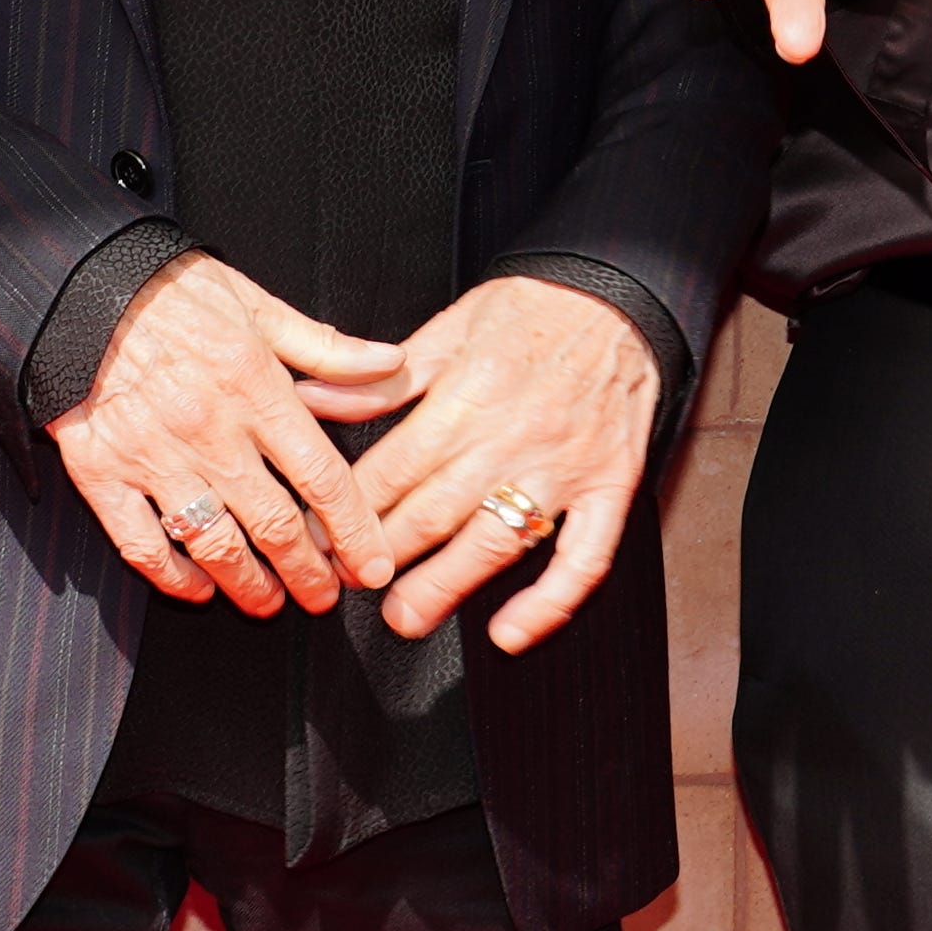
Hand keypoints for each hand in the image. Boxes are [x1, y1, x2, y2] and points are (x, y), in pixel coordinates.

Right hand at [49, 253, 405, 616]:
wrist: (78, 286)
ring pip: (214, 544)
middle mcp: (209, 429)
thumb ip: (327, 349)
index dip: (355, 532)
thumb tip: (391, 364)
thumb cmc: (171, 291)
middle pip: (274, 524)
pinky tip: (197, 586)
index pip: (322, 478)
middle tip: (323, 597)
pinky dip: (173, 577)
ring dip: (248, 585)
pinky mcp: (102, 470)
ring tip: (268, 601)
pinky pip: (142, 544)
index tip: (371, 567)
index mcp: (254, 387)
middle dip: (308, 573)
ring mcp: (153, 455)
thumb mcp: (258, 305)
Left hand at [342, 276, 659, 655]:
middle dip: (383, 556)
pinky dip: (549, 603)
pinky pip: (584, 558)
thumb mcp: (449, 329)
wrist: (619, 298)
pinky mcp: (611, 488)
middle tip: (348, 584)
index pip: (396, 467)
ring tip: (406, 617)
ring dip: (447, 586)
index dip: (350, 509)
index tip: (319, 537)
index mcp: (469, 394)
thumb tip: (312, 399)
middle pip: (436, 511)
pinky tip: (510, 632)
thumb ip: (383, 380)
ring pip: (498, 541)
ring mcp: (565, 468)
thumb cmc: (532, 311)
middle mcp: (514, 436)